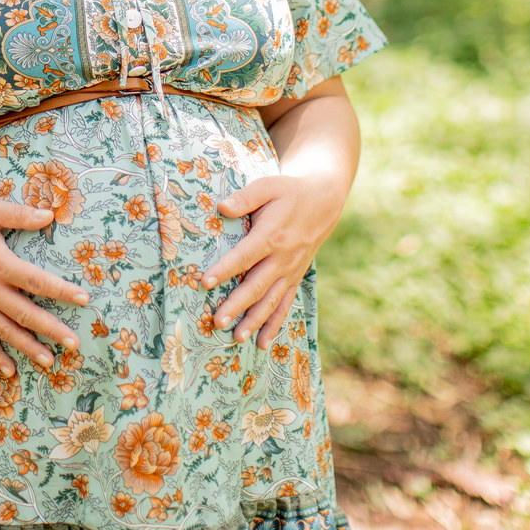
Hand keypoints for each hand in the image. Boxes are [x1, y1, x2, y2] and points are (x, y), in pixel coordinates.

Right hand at [0, 197, 89, 377]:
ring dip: (28, 347)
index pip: (38, 281)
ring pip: (6, 331)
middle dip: (52, 329)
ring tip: (49, 362)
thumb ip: (19, 215)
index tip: (83, 299)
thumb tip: (50, 215)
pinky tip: (9, 368)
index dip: (62, 291)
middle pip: (26, 314)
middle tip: (74, 343)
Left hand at [201, 172, 345, 348]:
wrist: (323, 201)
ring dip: (254, 321)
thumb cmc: (289, 192)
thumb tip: (222, 207)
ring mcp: (290, 271)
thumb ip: (245, 198)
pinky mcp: (295, 278)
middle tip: (217, 321)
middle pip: (256, 285)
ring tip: (236, 337)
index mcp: (272, 235)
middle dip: (236, 305)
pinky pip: (285, 305)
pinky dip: (274, 325)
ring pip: (270, 301)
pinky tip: (263, 343)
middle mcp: (282, 258)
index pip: (245, 256)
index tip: (206, 282)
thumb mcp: (268, 186)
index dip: (225, 269)